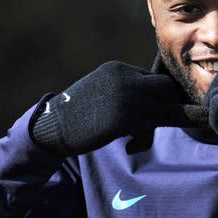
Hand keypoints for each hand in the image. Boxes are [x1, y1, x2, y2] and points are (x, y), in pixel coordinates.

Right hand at [31, 61, 181, 155]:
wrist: (52, 128)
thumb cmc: (78, 114)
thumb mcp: (102, 90)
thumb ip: (126, 89)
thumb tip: (156, 103)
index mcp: (118, 69)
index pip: (153, 78)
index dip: (155, 98)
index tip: (147, 114)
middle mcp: (124, 78)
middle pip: (165, 88)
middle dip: (164, 107)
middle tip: (150, 124)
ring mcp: (124, 96)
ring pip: (159, 111)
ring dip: (150, 129)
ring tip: (135, 139)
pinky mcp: (123, 117)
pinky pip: (149, 129)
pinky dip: (143, 142)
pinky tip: (129, 147)